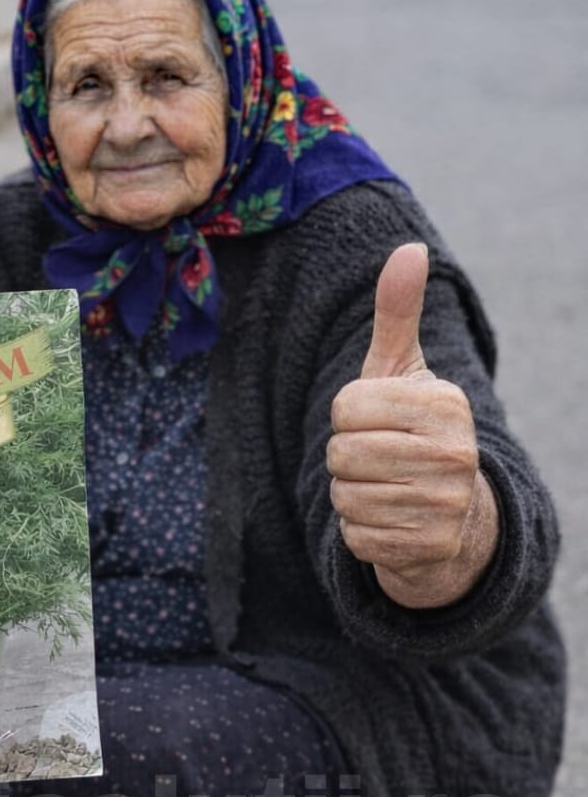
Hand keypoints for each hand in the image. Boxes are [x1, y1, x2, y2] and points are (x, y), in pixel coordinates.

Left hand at [326, 242, 497, 606]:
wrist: (454, 517)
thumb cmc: (413, 432)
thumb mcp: (404, 373)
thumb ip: (397, 313)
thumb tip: (408, 248)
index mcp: (444, 404)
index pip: (346, 406)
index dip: (346, 417)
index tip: (375, 422)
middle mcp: (454, 453)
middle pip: (341, 453)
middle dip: (344, 459)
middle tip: (375, 460)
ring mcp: (444, 504)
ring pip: (344, 497)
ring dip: (349, 496)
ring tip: (383, 489)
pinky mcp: (428, 547)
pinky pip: (355, 536)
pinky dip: (359, 531)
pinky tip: (388, 521)